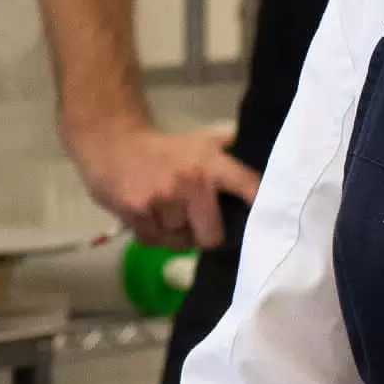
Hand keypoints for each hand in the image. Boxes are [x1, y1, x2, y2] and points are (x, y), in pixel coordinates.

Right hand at [65, 117, 258, 248]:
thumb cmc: (163, 149)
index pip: (247, 187)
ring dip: (174, 233)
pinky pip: (154, 241)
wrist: (112, 142)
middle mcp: (191, 181)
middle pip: (211, 236)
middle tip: (192, 219)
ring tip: (165, 211)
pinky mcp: (137, 211)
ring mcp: (162, 198)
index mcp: (211, 163)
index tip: (272, 227)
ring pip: (180, 241)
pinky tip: (147, 214)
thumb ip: (230, 154)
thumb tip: (269, 166)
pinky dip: (152, 233)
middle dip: (202, 233)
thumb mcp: (201, 142)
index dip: (261, 208)